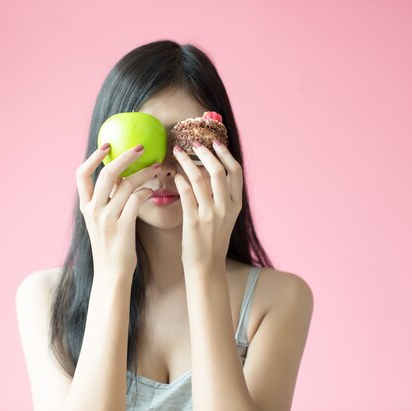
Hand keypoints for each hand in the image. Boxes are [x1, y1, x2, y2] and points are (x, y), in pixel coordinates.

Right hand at [76, 144, 160, 281]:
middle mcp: (93, 210)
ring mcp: (107, 219)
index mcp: (85, 206)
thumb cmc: (110, 246)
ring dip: (143, 173)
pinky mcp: (122, 227)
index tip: (107, 145)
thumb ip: (106, 200)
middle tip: (141, 148)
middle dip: (125, 157)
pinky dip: (146, 191)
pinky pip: (136, 200)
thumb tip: (119, 178)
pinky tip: (152, 191)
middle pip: (106, 174)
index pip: (81, 174)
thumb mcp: (101, 221)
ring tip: (156, 168)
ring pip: (125, 185)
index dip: (93, 157)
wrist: (111, 274)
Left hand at [172, 140, 242, 270]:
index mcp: (236, 205)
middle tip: (193, 143)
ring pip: (200, 178)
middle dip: (205, 152)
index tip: (215, 142)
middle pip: (218, 170)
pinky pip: (186, 194)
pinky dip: (180, 180)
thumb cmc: (213, 240)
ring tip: (178, 152)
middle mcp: (226, 207)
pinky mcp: (194, 221)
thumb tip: (215, 172)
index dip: (226, 154)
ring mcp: (210, 214)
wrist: (207, 267)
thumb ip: (224, 196)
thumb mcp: (226, 217)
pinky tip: (175, 175)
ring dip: (187, 161)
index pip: (236, 172)